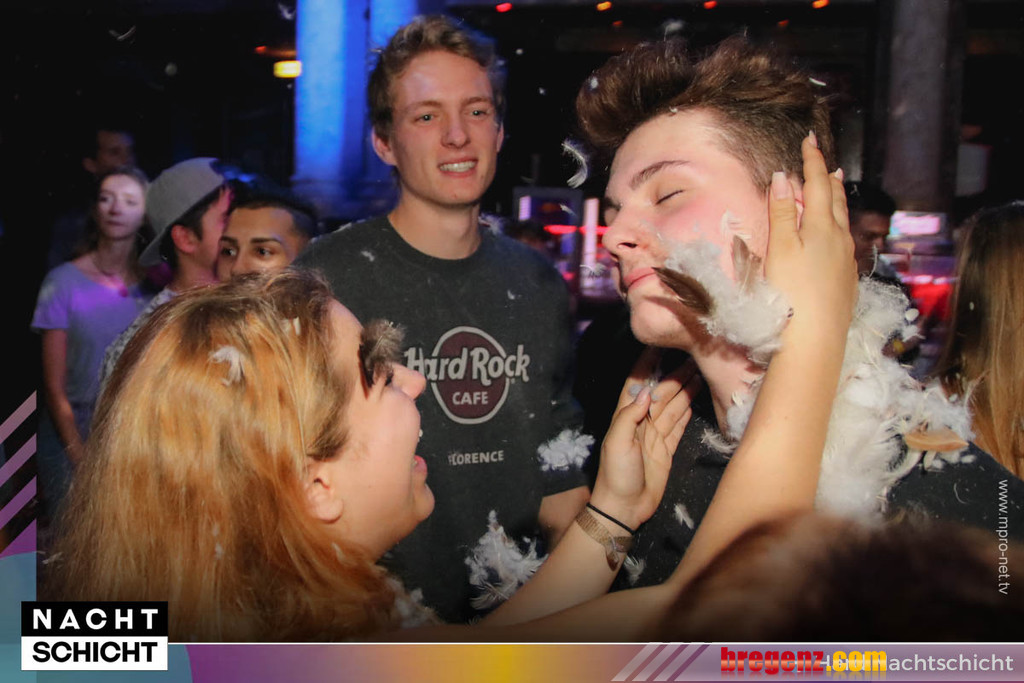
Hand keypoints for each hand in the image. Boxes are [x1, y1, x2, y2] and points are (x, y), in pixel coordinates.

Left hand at [591, 348, 700, 528]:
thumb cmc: (616, 474)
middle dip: (676, 374)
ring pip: (674, 406)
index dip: (648, 365)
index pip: (638, 384)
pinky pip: (679, 425)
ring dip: (686, 388)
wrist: (624, 508)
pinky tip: (697, 396)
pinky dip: (688, 410)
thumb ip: (629, 416)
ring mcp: (655, 435)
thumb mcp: (616, 443)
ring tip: (702, 371)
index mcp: (626, 416)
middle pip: (662, 392)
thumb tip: (647, 392)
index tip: (661, 345)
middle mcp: (642, 421)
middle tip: (696, 357)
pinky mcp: (667, 449)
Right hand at [765, 133, 856, 339]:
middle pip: (836, 201)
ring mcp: (846, 261)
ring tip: (836, 188)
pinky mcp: (846, 281)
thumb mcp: (780, 249)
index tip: (809, 140)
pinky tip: (836, 235)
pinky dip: (839, 226)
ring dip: (837, 201)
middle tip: (825, 162)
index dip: (812, 162)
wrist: (816, 337)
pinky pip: (845, 242)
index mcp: (822, 227)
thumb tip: (784, 177)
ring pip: (844, 221)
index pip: (818, 185)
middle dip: (828, 178)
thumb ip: (783, 213)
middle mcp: (840, 240)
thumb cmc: (792, 292)